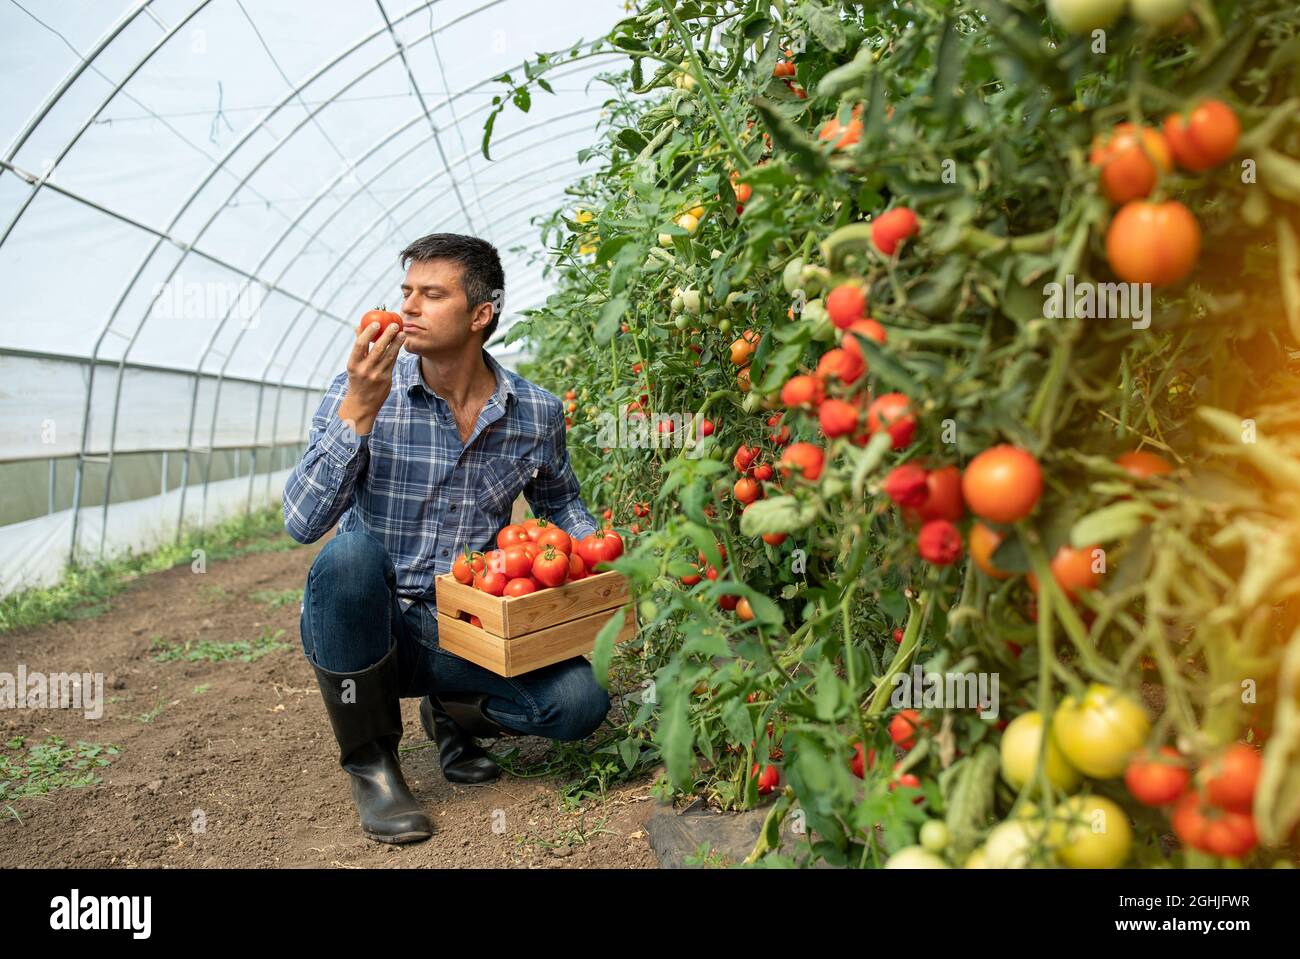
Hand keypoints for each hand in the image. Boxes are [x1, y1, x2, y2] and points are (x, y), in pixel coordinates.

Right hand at [338, 321, 404, 435]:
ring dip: (397, 343)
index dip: (368, 332)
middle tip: (394, 325)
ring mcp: (376, 375)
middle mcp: (364, 369)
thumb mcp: (354, 365)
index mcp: (353, 364)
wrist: (362, 403)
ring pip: (389, 355)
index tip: (376, 323)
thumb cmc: (357, 379)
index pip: (360, 345)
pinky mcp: (386, 379)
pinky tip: (400, 345)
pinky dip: (396, 352)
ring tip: (402, 333)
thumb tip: (359, 326)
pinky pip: (392, 363)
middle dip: (387, 335)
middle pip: (378, 348)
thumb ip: (359, 347)